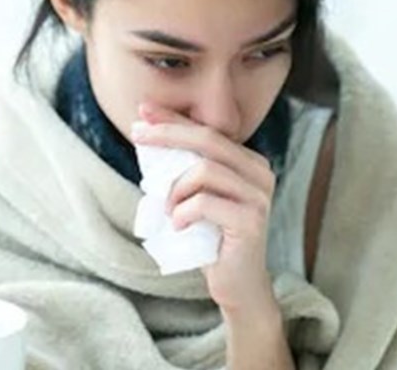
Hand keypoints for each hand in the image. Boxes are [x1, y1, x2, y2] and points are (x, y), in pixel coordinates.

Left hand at [131, 103, 278, 315]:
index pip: (207, 131)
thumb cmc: (212, 238)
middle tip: (136, 136)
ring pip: (205, 170)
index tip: (142, 111)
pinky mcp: (251, 220)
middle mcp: (260, 172)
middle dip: (167, 134)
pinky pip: (203, 203)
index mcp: (248, 162)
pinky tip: (177, 226)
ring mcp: (258, 196)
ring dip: (175, 189)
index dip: (174, 119)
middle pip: (208, 140)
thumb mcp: (195, 196)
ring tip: (168, 210)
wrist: (237, 284)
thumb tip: (147, 134)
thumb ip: (183, 168)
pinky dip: (181, 213)